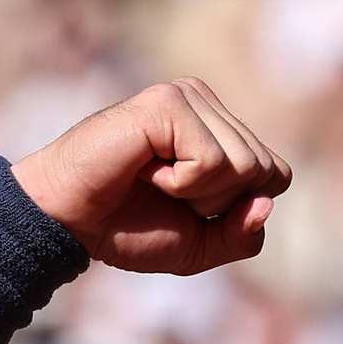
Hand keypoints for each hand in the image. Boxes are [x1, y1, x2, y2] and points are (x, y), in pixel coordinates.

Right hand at [11, 78, 291, 275]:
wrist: (67, 222)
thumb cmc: (125, 228)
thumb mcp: (198, 246)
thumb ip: (241, 235)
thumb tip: (265, 203)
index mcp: (217, 127)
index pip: (275, 174)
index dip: (237, 209)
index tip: (187, 205)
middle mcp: (205, 103)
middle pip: (264, 171)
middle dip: (219, 203)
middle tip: (166, 194)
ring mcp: (187, 97)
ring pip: (244, 166)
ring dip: (199, 194)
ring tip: (154, 180)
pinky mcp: (167, 104)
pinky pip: (213, 162)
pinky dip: (182, 184)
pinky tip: (146, 170)